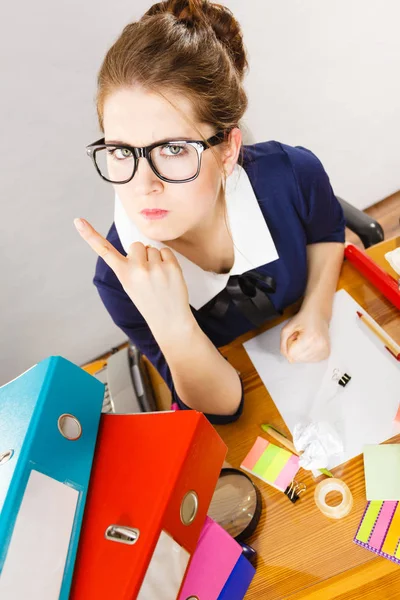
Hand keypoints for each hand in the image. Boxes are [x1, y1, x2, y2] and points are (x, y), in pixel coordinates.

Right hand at [74, 218, 192, 337]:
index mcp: (123, 274)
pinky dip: (167, 260)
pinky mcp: (171, 267)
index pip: (104, 251)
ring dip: (155, 259)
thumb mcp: (131, 285)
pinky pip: (166, 251)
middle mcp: (137, 269)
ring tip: (158, 279)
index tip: (77, 220)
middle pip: (136, 245)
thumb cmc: (148, 300)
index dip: (90, 235)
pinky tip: (167, 276)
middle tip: (147, 275)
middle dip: (141, 255)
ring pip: (152, 248)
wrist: (169, 319)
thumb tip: (141, 246)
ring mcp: (155, 268)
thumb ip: (131, 265)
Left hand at [280, 308, 330, 362]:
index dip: (289, 344)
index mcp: (310, 338)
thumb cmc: (303, 318)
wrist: (318, 314)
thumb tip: (288, 358)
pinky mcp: (326, 354)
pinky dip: (307, 353)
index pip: (291, 354)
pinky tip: (310, 344)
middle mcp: (319, 346)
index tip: (295, 335)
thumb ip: (283, 344)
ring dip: (301, 351)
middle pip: (297, 358)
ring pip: (303, 360)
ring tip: (305, 339)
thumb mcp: (286, 328)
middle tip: (300, 337)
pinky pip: (310, 360)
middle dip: (295, 349)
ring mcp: (324, 351)